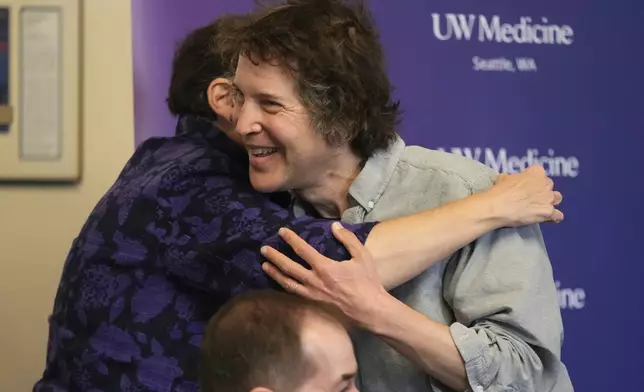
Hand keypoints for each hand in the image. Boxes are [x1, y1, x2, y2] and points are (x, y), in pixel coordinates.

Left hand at [260, 222, 387, 325]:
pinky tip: (280, 284)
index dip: (291, 239)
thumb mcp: (362, 256)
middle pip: (288, 267)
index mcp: (325, 268)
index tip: (282, 231)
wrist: (369, 309)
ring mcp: (312, 295)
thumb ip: (348, 239)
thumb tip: (335, 226)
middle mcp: (314, 281)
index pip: (302, 250)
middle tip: (263, 249)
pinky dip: (284, 288)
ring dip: (275, 273)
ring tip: (264, 266)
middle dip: (275, 257)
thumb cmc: (367, 282)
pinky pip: (295, 295)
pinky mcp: (314, 304)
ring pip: (288, 283)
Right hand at [485, 165, 562, 226]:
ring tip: (541, 207)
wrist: (498, 207)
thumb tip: (510, 181)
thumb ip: (512, 178)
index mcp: (535, 172)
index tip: (524, 184)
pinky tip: (548, 219)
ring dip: (551, 201)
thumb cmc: (499, 191)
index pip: (538, 171)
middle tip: (530, 196)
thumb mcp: (503, 178)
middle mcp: (545, 184)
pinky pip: (558, 215)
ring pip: (557, 198)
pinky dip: (554, 217)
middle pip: (549, 185)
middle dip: (542, 190)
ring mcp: (548, 198)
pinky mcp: (548, 212)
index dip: (531, 178)